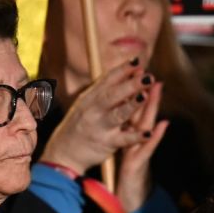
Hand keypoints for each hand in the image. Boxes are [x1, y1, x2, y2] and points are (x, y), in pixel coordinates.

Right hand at [40, 60, 152, 174]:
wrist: (64, 152)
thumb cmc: (81, 124)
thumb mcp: (88, 104)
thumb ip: (106, 90)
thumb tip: (129, 73)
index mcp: (90, 97)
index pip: (108, 80)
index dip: (123, 70)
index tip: (137, 61)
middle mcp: (94, 110)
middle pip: (113, 94)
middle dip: (131, 84)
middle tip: (148, 76)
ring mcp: (100, 126)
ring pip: (118, 114)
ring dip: (132, 105)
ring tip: (145, 96)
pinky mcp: (106, 143)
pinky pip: (123, 139)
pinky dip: (136, 136)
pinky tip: (149, 133)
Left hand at [116, 80, 169, 212]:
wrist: (128, 195)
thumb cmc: (128, 169)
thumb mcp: (127, 147)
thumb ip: (131, 130)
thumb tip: (132, 113)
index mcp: (131, 134)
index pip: (134, 110)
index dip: (136, 93)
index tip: (138, 74)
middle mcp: (139, 139)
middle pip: (143, 113)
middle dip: (148, 94)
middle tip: (153, 75)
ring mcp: (140, 149)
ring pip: (147, 125)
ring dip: (153, 108)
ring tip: (157, 91)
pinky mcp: (139, 163)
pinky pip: (148, 148)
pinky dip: (155, 136)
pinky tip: (162, 125)